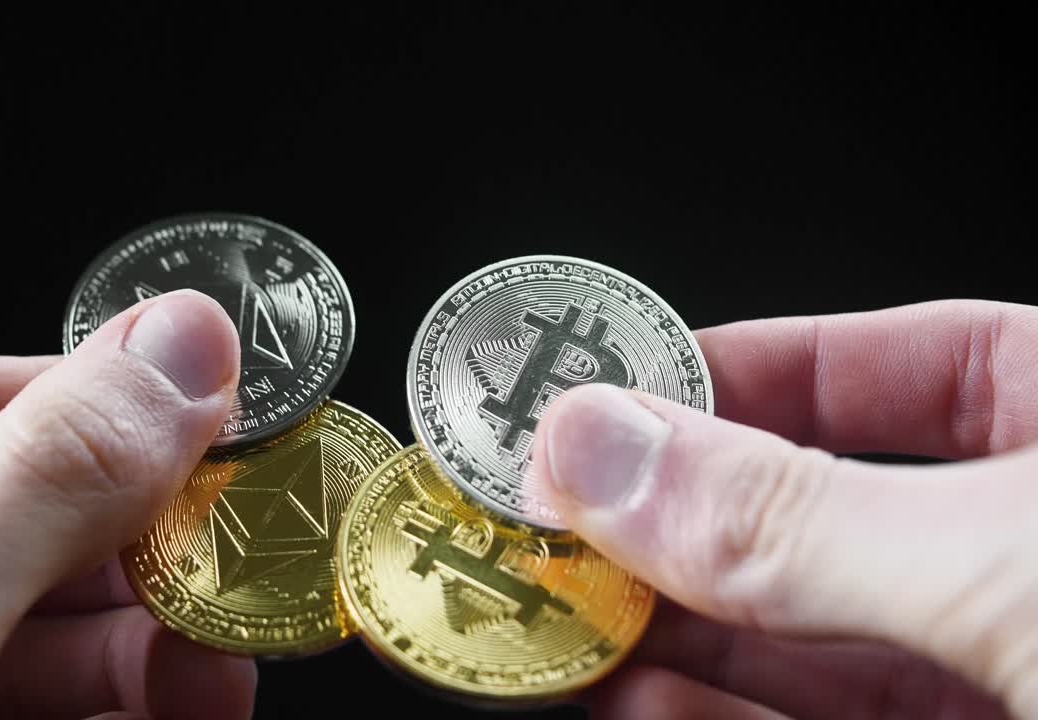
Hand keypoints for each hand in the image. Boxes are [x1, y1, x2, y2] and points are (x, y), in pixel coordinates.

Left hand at [0, 290, 254, 718]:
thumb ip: (35, 479)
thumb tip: (182, 344)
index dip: (69, 399)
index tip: (200, 407)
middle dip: (127, 545)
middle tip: (231, 547)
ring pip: (15, 637)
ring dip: (139, 646)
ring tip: (218, 670)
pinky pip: (15, 715)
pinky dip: (108, 708)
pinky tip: (174, 707)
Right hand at [533, 299, 1037, 719]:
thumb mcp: (1001, 565)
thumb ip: (801, 516)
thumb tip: (606, 448)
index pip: (916, 360)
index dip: (757, 365)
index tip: (622, 390)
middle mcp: (1030, 554)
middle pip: (832, 510)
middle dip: (683, 514)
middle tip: (562, 511)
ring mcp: (1011, 666)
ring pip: (814, 635)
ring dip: (677, 626)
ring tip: (571, 609)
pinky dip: (719, 716)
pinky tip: (641, 699)